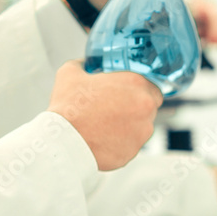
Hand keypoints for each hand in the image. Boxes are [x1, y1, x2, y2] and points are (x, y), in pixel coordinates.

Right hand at [48, 62, 162, 170]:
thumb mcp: (70, 73)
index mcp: (135, 84)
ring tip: (105, 123)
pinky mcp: (133, 151)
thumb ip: (83, 64)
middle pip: (150, 106)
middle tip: (115, 106)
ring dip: (129, 124)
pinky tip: (103, 137)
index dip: (139, 89)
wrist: (64, 141)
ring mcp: (141, 132)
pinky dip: (121, 141)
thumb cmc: (69, 107)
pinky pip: (131, 144)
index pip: (153, 85)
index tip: (127, 92)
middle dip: (136, 106)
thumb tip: (85, 64)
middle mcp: (144, 108)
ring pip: (142, 127)